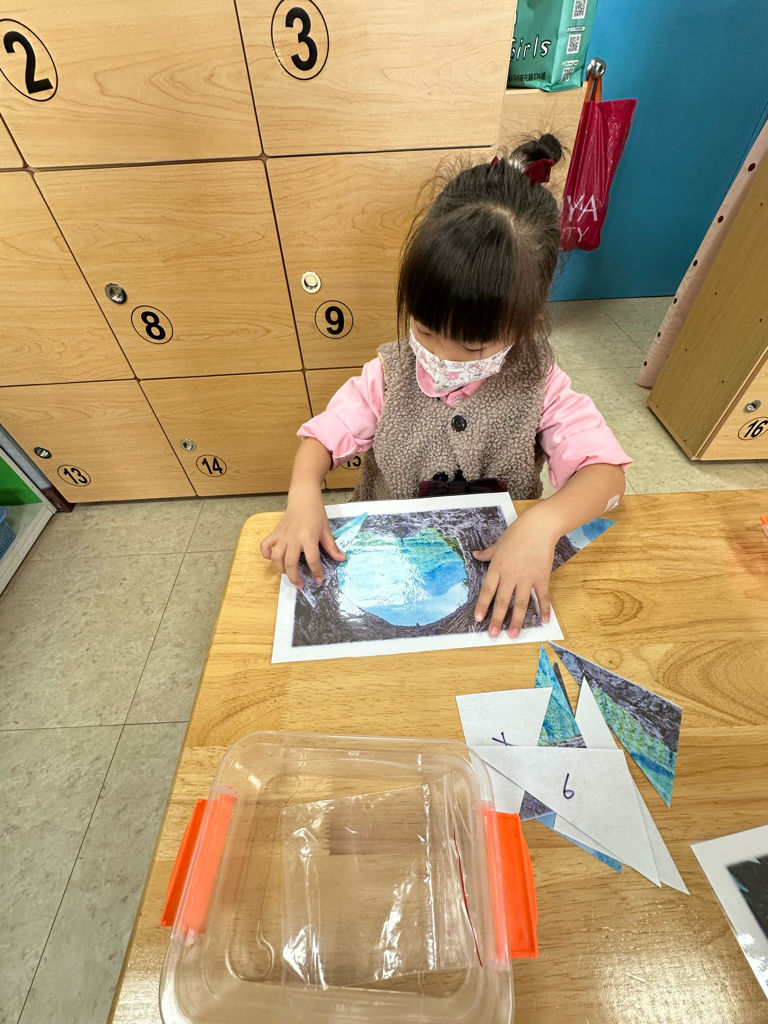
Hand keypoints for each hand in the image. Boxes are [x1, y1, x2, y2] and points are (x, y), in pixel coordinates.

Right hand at [260, 491, 344, 586]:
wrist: (303, 498)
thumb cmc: (315, 513)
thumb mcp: (326, 530)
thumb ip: (332, 547)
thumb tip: (341, 558)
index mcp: (308, 538)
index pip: (312, 560)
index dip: (316, 572)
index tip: (319, 580)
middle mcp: (294, 538)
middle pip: (290, 563)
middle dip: (294, 578)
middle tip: (300, 585)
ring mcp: (282, 536)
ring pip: (277, 558)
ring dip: (281, 569)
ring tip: (288, 574)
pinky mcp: (275, 533)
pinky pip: (266, 546)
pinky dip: (267, 555)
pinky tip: (273, 559)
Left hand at [473, 510, 557, 637]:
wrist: (539, 526)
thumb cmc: (517, 533)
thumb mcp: (498, 543)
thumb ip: (487, 553)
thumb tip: (475, 555)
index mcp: (497, 567)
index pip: (487, 590)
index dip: (482, 606)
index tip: (478, 619)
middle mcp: (510, 575)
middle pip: (502, 601)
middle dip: (497, 620)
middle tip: (493, 634)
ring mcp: (527, 577)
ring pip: (521, 604)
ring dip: (517, 621)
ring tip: (513, 634)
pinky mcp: (541, 577)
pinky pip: (542, 597)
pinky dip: (544, 609)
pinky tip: (544, 620)